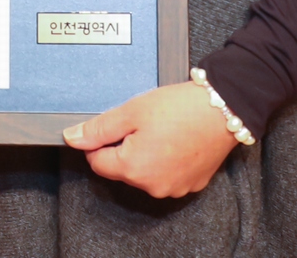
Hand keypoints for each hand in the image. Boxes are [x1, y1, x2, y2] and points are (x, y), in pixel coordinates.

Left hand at [63, 81, 239, 198]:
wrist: (224, 108)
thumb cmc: (179, 107)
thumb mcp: (132, 111)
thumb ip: (99, 129)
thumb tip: (72, 139)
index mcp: (132, 168)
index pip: (97, 162)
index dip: (102, 141)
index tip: (118, 124)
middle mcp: (152, 186)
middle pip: (122, 169)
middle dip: (125, 147)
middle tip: (144, 123)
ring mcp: (173, 189)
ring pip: (145, 173)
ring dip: (147, 155)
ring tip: (164, 130)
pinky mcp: (191, 185)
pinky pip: (167, 175)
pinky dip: (167, 161)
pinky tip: (177, 140)